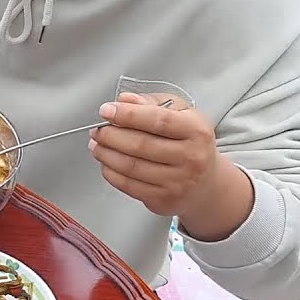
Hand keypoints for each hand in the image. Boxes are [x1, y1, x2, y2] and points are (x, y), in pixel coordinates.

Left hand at [89, 92, 239, 226]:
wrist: (204, 182)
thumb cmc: (187, 142)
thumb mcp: (179, 113)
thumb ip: (151, 102)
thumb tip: (124, 100)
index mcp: (197, 131)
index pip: (158, 120)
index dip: (127, 114)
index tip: (106, 110)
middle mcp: (191, 158)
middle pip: (140, 144)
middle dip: (110, 135)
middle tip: (97, 129)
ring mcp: (178, 181)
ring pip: (130, 166)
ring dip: (105, 153)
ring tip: (96, 144)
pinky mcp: (164, 199)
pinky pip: (128, 185)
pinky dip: (110, 171)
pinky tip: (105, 162)